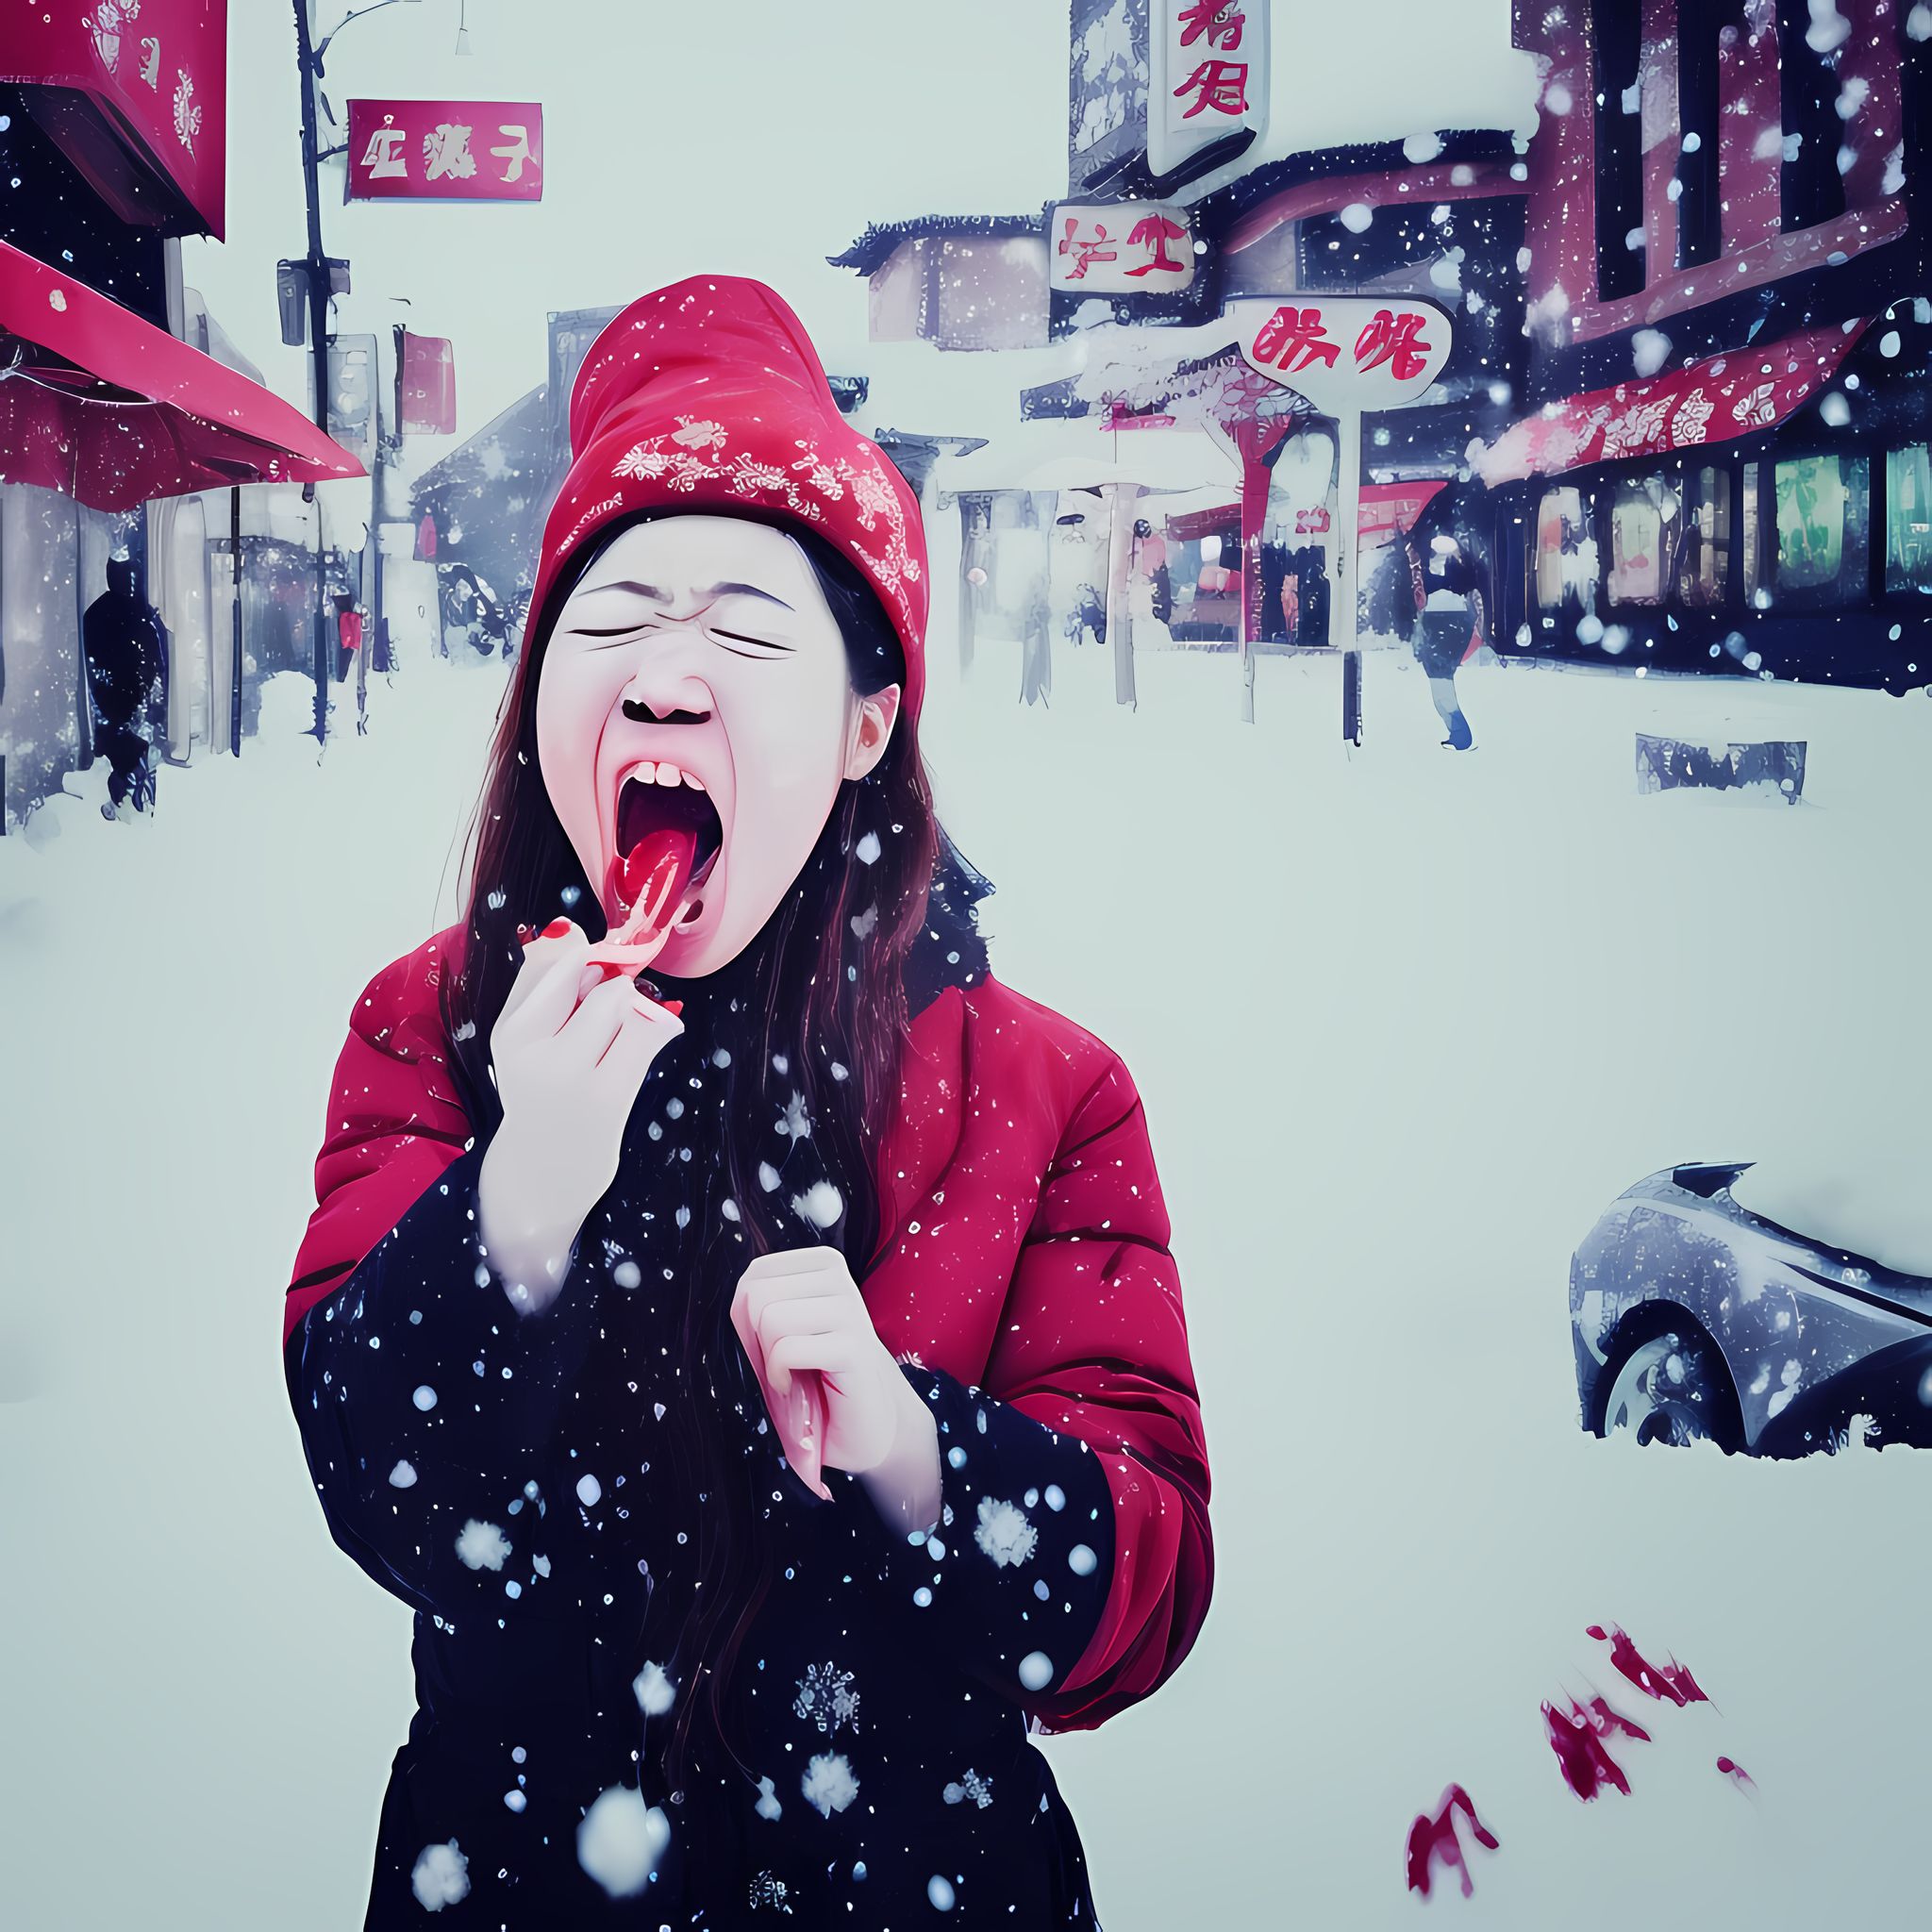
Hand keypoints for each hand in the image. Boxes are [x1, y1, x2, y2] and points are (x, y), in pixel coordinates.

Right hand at [477, 918, 684, 1313]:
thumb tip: (565, 926)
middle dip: (614, 978)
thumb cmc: (543, 1087)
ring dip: (635, 1004)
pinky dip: (660, 1024)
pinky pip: (649, 1032)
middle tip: (611, 1007)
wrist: (547, 1169)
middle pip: (593, 972)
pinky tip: (650, 1037)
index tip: (598, 971)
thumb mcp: (525, 1034)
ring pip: (621, 998)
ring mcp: (571, 1076)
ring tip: (624, 1030)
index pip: (556, 959)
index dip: (589, 954)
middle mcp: (534, 1053)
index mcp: (510, 1031)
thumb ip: (541, 979)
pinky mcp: (610, 1097)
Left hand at [729, 1248, 939, 1527]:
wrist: (862, 1425)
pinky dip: (778, 1376)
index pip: (756, 1273)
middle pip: (758, 1293)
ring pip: (771, 1319)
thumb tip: (742, 1295)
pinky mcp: (854, 1349)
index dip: (748, 1317)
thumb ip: (756, 1306)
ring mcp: (851, 1312)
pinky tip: (794, 1388)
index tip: (773, 1341)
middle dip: (756, 1339)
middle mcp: (840, 1280)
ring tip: (791, 1375)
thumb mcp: (779, 1332)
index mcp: (824, 1265)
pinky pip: (787, 1350)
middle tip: (781, 1363)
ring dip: (769, 1360)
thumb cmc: (813, 1377)